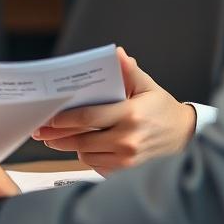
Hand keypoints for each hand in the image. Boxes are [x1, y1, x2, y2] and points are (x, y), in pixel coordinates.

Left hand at [32, 47, 194, 174]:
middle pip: (81, 139)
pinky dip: (86, 155)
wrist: (183, 136)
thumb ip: (129, 71)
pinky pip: (96, 164)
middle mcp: (128, 139)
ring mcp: (127, 158)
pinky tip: (81, 146)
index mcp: (130, 115)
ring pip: (85, 154)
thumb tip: (117, 53)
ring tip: (57, 138)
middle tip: (40, 131)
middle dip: (57, 135)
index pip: (88, 118)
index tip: (47, 117)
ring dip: (70, 146)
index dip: (63, 119)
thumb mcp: (147, 86)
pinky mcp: (126, 170)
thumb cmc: (161, 107)